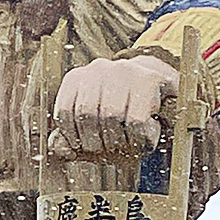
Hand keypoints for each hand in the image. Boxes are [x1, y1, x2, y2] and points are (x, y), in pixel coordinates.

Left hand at [53, 55, 178, 155]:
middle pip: (87, 114)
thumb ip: (71, 135)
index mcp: (76, 78)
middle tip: (105, 148)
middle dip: (95, 140)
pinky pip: (136, 120)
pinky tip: (139, 138)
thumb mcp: (91, 120)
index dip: (72, 136)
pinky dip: (136, 137)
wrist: (158, 85)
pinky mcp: (147, 80)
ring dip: (116, 139)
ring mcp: (123, 70)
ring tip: (122, 144)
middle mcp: (98, 69)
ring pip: (111, 116)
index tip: (83, 147)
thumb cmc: (119, 109)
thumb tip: (60, 150)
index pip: (65, 112)